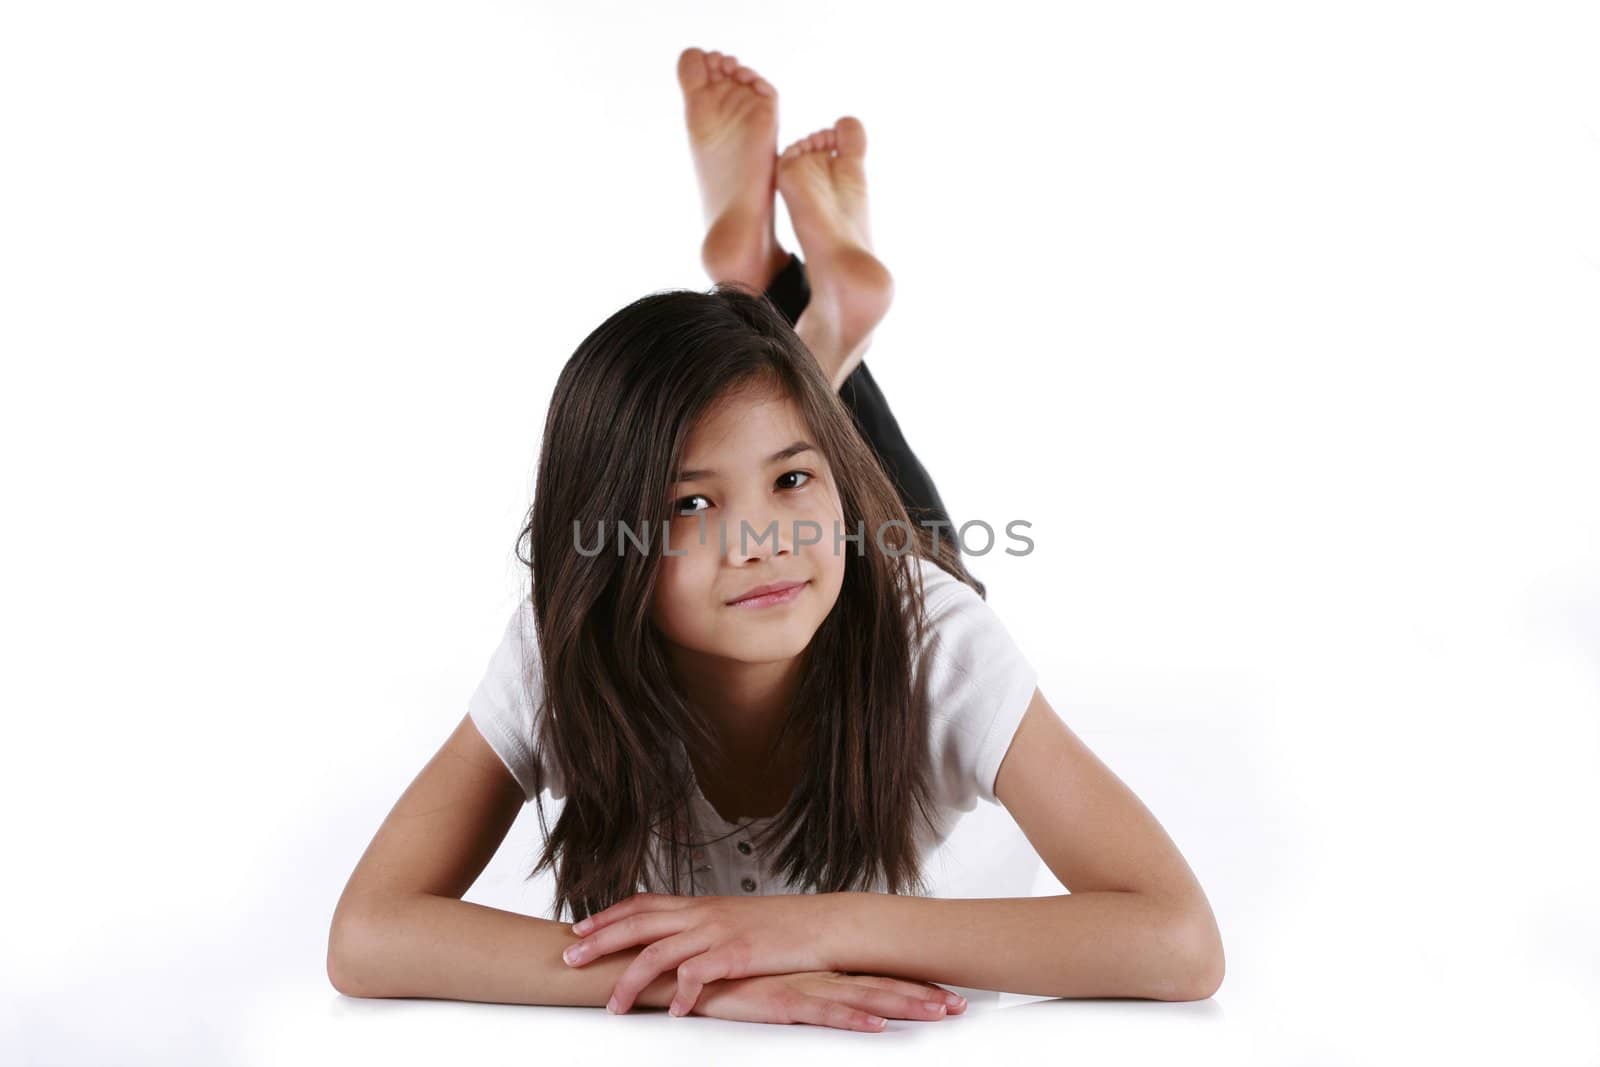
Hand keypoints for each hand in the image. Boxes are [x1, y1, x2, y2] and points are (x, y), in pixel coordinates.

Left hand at [562, 892, 839, 1014]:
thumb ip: (703, 928)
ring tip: (614, 1006)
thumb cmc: (781, 926)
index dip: (607, 915)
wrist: (822, 924)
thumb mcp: (734, 919)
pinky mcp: (737, 955)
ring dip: (631, 981)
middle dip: (599, 941)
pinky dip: (683, 995)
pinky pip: (699, 975)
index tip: (578, 927)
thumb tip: (678, 941)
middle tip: (569, 957)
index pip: (642, 904)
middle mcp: (703, 914)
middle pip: (638, 924)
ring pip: (659, 952)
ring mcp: (718, 933)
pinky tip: (676, 1012)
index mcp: (700, 905)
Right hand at [689, 970, 967, 1030]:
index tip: (948, 992)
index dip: (913, 983)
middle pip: (879, 986)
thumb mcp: (772, 981)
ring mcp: (800, 986)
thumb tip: (829, 993)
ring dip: (901, 1005)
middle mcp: (816, 974)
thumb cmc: (726, 976)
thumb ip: (802, 986)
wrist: (683, 966)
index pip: (875, 976)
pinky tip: (875, 1026)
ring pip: (861, 998)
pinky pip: (821, 1013)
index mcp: (818, 968)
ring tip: (936, 1013)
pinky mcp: (778, 1002)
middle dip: (922, 996)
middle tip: (959, 1005)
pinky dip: (850, 1020)